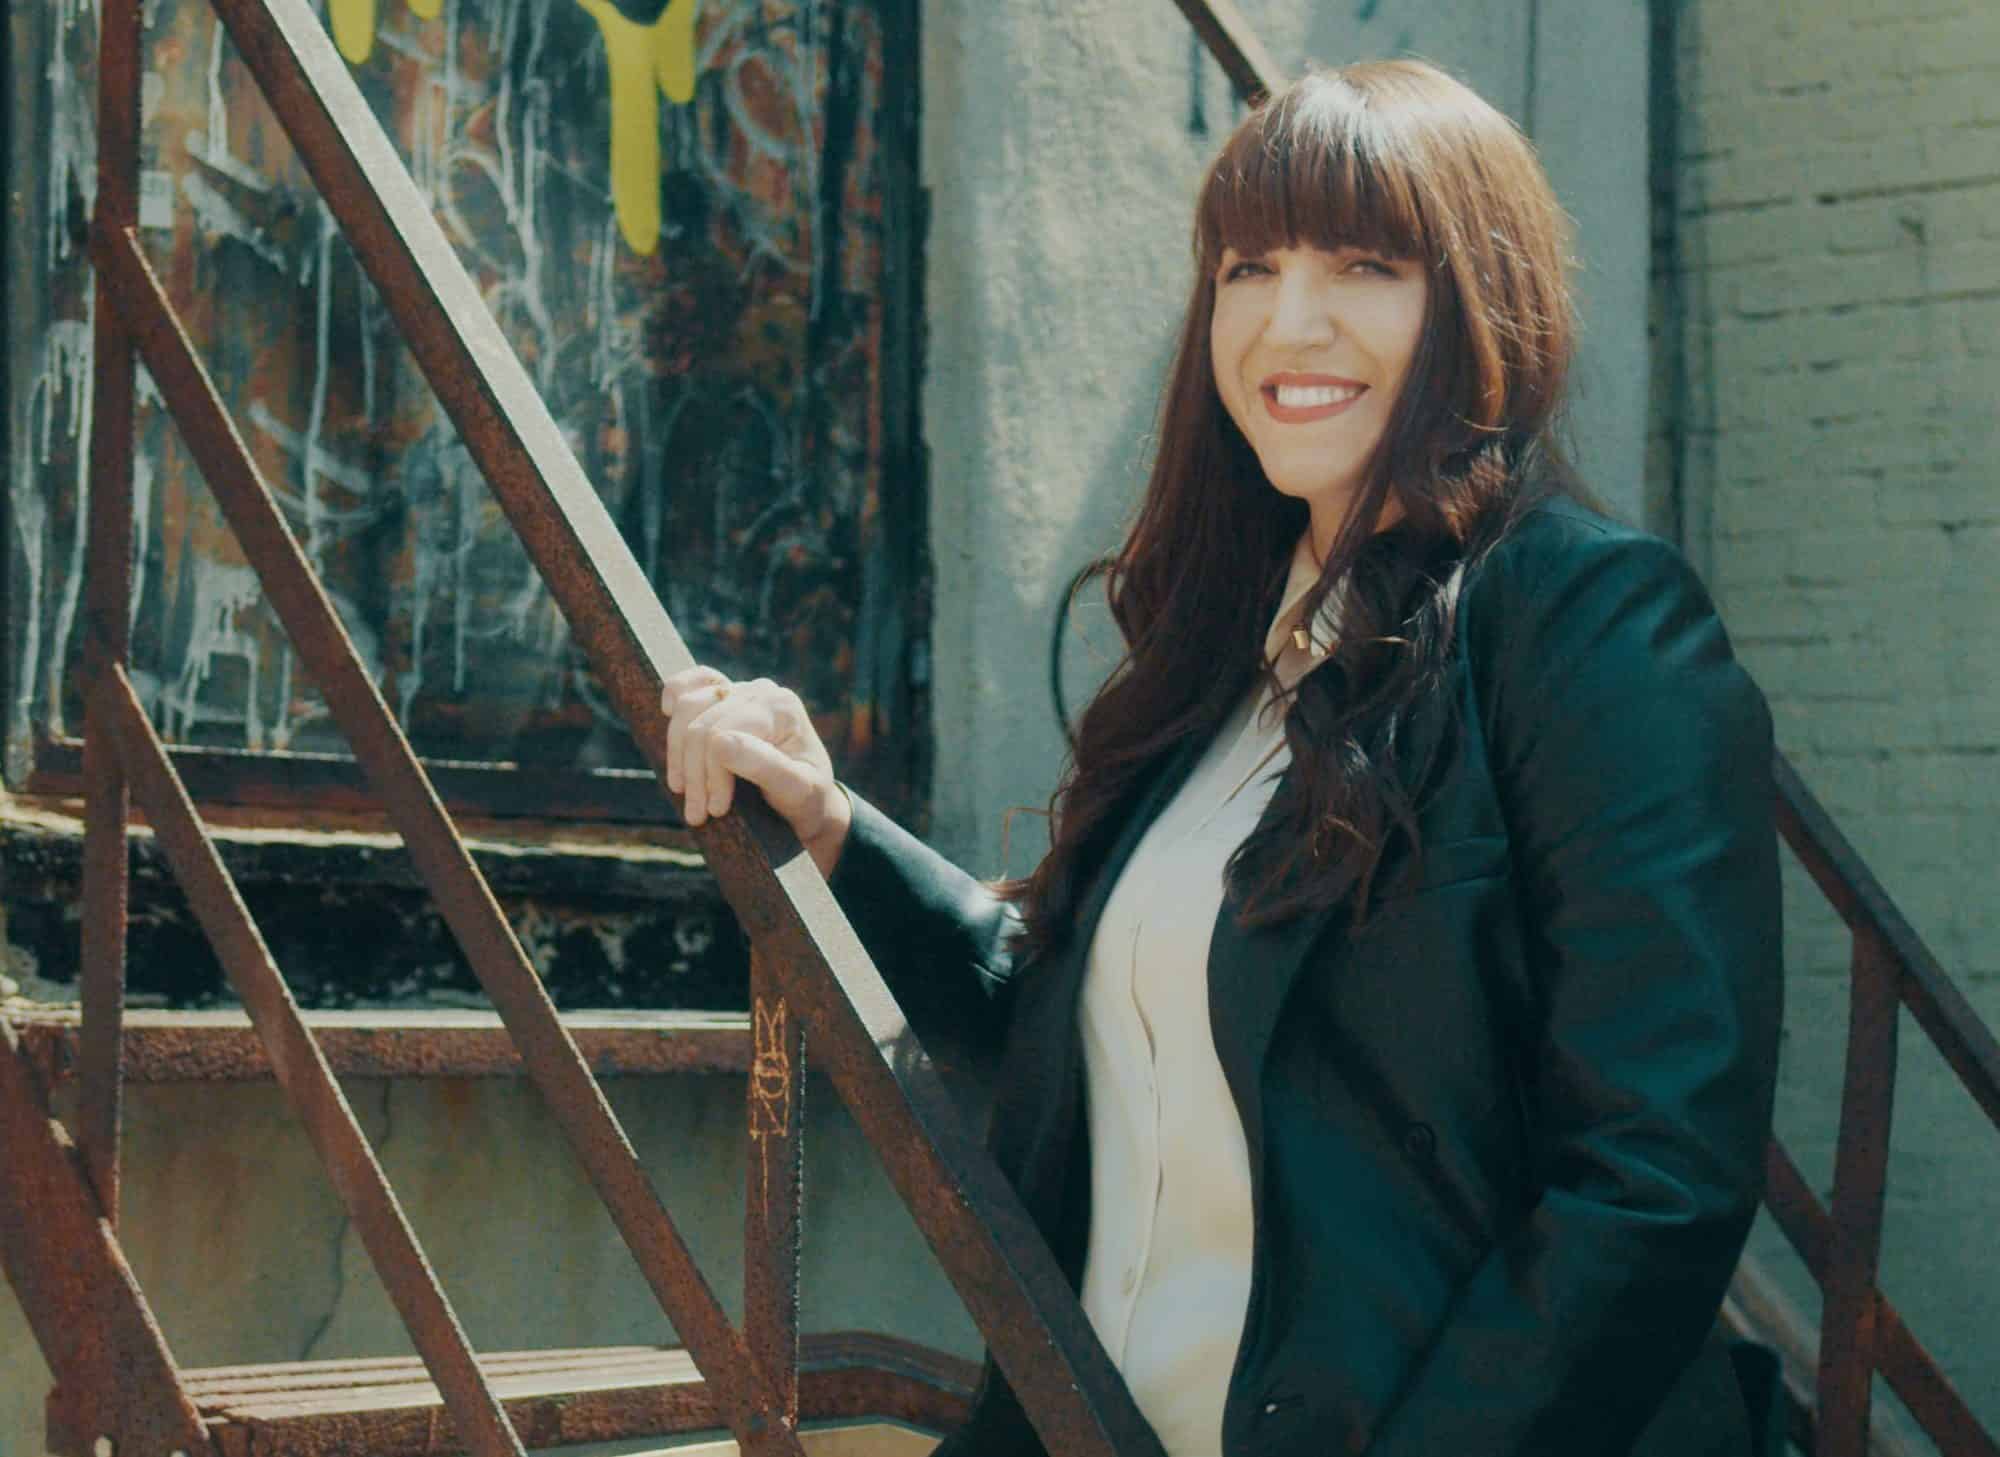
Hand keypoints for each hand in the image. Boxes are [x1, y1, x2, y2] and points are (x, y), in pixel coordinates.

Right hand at [660, 667, 852, 876]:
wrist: (812, 800)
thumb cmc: (808, 797)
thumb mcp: (796, 790)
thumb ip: (764, 766)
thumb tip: (718, 743)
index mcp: (782, 707)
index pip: (723, 733)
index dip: (712, 774)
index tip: (715, 810)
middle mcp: (761, 691)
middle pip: (702, 724)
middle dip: (694, 773)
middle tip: (696, 815)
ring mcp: (741, 690)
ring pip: (687, 708)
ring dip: (677, 754)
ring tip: (683, 792)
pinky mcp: (724, 696)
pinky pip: (691, 684)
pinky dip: (675, 698)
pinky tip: (667, 716)